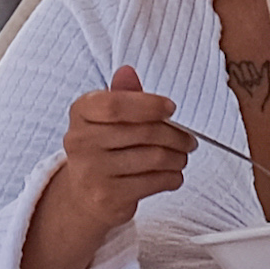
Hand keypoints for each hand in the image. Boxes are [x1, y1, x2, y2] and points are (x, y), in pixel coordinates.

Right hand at [43, 67, 197, 235]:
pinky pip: (154, 182)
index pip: (116, 104)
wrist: (83, 195)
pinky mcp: (108, 196)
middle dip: (175, 135)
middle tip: (189, 139)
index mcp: (80, 113)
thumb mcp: (106, 119)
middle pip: (143, 131)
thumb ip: (121, 95)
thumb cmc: (103, 149)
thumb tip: (127, 71)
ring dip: (178, 157)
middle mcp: (80, 141)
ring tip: (182, 156)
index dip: (149, 104)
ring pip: (154, 158)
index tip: (171, 108)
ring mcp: (92, 171)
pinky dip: (172, 177)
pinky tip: (173, 174)